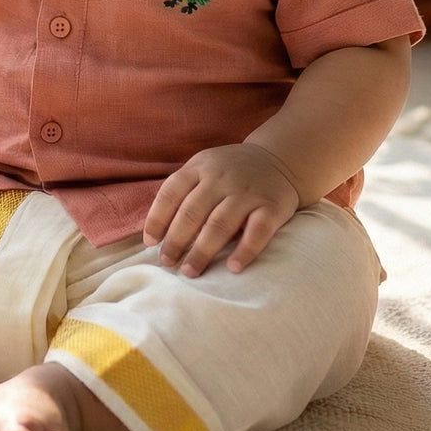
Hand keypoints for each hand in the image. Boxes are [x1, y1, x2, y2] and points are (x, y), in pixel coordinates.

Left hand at [143, 143, 300, 276]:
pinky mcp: (272, 207)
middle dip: (176, 240)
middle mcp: (222, 178)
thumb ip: (183, 191)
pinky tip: (232, 267)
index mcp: (200, 167)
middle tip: (167, 263)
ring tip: (190, 271)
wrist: (279, 159)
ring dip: (202, 250)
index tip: (151, 242)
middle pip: (192, 212)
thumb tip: (156, 231)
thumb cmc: (231, 172)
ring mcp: (247, 192)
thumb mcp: (204, 168)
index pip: (171, 192)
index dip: (157, 218)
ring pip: (220, 224)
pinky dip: (244, 250)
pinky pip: (257, 232)